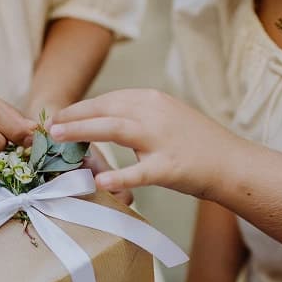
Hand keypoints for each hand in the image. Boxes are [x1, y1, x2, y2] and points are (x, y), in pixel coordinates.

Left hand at [48, 89, 236, 196]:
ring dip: (83, 132)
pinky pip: (141, 172)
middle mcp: (154, 113)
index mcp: (152, 100)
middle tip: (48, 127)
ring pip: (115, 129)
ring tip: (58, 140)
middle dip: (73, 117)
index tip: (59, 119)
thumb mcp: (166, 119)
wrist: (232, 163)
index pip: (108, 99)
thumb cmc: (197, 145)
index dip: (80, 109)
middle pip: (106, 109)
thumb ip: (137, 117)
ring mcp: (162, 139)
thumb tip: (102, 123)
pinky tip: (100, 182)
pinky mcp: (171, 166)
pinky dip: (120, 176)